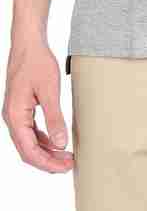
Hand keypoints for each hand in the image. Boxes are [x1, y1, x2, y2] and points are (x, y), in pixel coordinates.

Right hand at [2, 39, 73, 172]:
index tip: (66, 167)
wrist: (29, 43)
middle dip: (48, 161)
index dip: (48, 163)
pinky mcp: (21, 108)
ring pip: (29, 142)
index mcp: (14, 116)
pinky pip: (30, 131)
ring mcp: (15, 114)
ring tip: (66, 156)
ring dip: (46, 151)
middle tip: (70, 165)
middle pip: (28, 150)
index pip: (29, 151)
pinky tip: (57, 141)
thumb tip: (61, 144)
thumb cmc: (37, 62)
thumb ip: (55, 118)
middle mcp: (11, 118)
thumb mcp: (50, 91)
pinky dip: (43, 139)